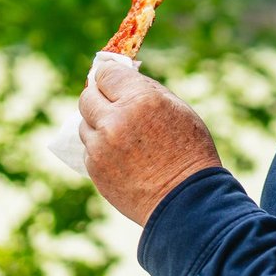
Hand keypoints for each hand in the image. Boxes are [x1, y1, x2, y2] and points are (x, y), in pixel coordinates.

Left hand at [78, 58, 223, 225]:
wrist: (185, 201)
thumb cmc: (190, 151)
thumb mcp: (178, 109)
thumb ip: (147, 90)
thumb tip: (124, 77)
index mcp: (140, 100)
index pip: (105, 73)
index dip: (110, 75)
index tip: (113, 79)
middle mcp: (115, 121)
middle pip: (87, 96)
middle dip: (99, 97)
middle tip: (113, 104)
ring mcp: (101, 147)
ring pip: (85, 124)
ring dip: (99, 125)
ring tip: (125, 137)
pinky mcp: (94, 169)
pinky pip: (89, 149)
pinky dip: (101, 149)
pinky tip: (124, 157)